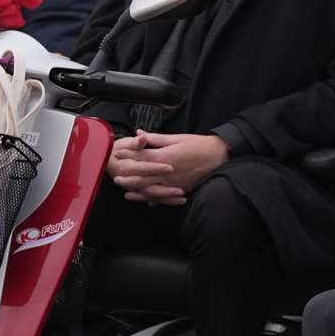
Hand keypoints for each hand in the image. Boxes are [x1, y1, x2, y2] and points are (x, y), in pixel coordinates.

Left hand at [115, 131, 229, 204]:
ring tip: (127, 193)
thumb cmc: (197, 144)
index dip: (127, 155)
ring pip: (150, 191)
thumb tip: (139, 133)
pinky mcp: (181, 189)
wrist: (218, 155)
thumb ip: (155, 138)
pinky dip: (155, 200)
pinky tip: (147, 202)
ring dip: (137, 193)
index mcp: (164, 156)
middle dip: (127, 178)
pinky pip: (164, 197)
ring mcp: (173, 183)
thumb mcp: (176, 138)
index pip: (140, 157)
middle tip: (116, 178)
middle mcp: (166, 172)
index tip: (117, 153)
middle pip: (141, 178)